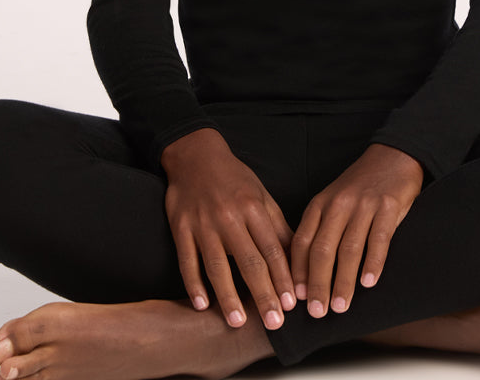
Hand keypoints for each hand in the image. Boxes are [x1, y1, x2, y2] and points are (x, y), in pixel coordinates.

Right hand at [161, 128, 295, 330]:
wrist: (196, 155)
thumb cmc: (233, 178)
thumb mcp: (261, 195)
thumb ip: (278, 225)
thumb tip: (298, 257)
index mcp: (252, 208)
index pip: (272, 248)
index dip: (282, 277)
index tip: (291, 303)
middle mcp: (229, 217)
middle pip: (249, 261)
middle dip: (263, 294)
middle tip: (273, 323)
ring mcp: (203, 224)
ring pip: (217, 265)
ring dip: (228, 295)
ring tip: (238, 321)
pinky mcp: (180, 228)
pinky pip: (187, 260)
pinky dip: (193, 283)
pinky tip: (202, 304)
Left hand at [290, 144, 423, 316]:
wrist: (392, 155)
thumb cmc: (359, 186)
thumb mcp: (332, 200)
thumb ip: (320, 229)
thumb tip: (306, 272)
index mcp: (320, 204)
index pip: (302, 241)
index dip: (298, 271)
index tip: (296, 297)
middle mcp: (338, 204)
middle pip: (323, 249)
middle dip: (318, 284)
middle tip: (316, 312)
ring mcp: (363, 205)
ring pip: (349, 249)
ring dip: (344, 281)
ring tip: (340, 306)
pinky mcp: (388, 206)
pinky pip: (379, 239)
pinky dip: (373, 263)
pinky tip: (369, 283)